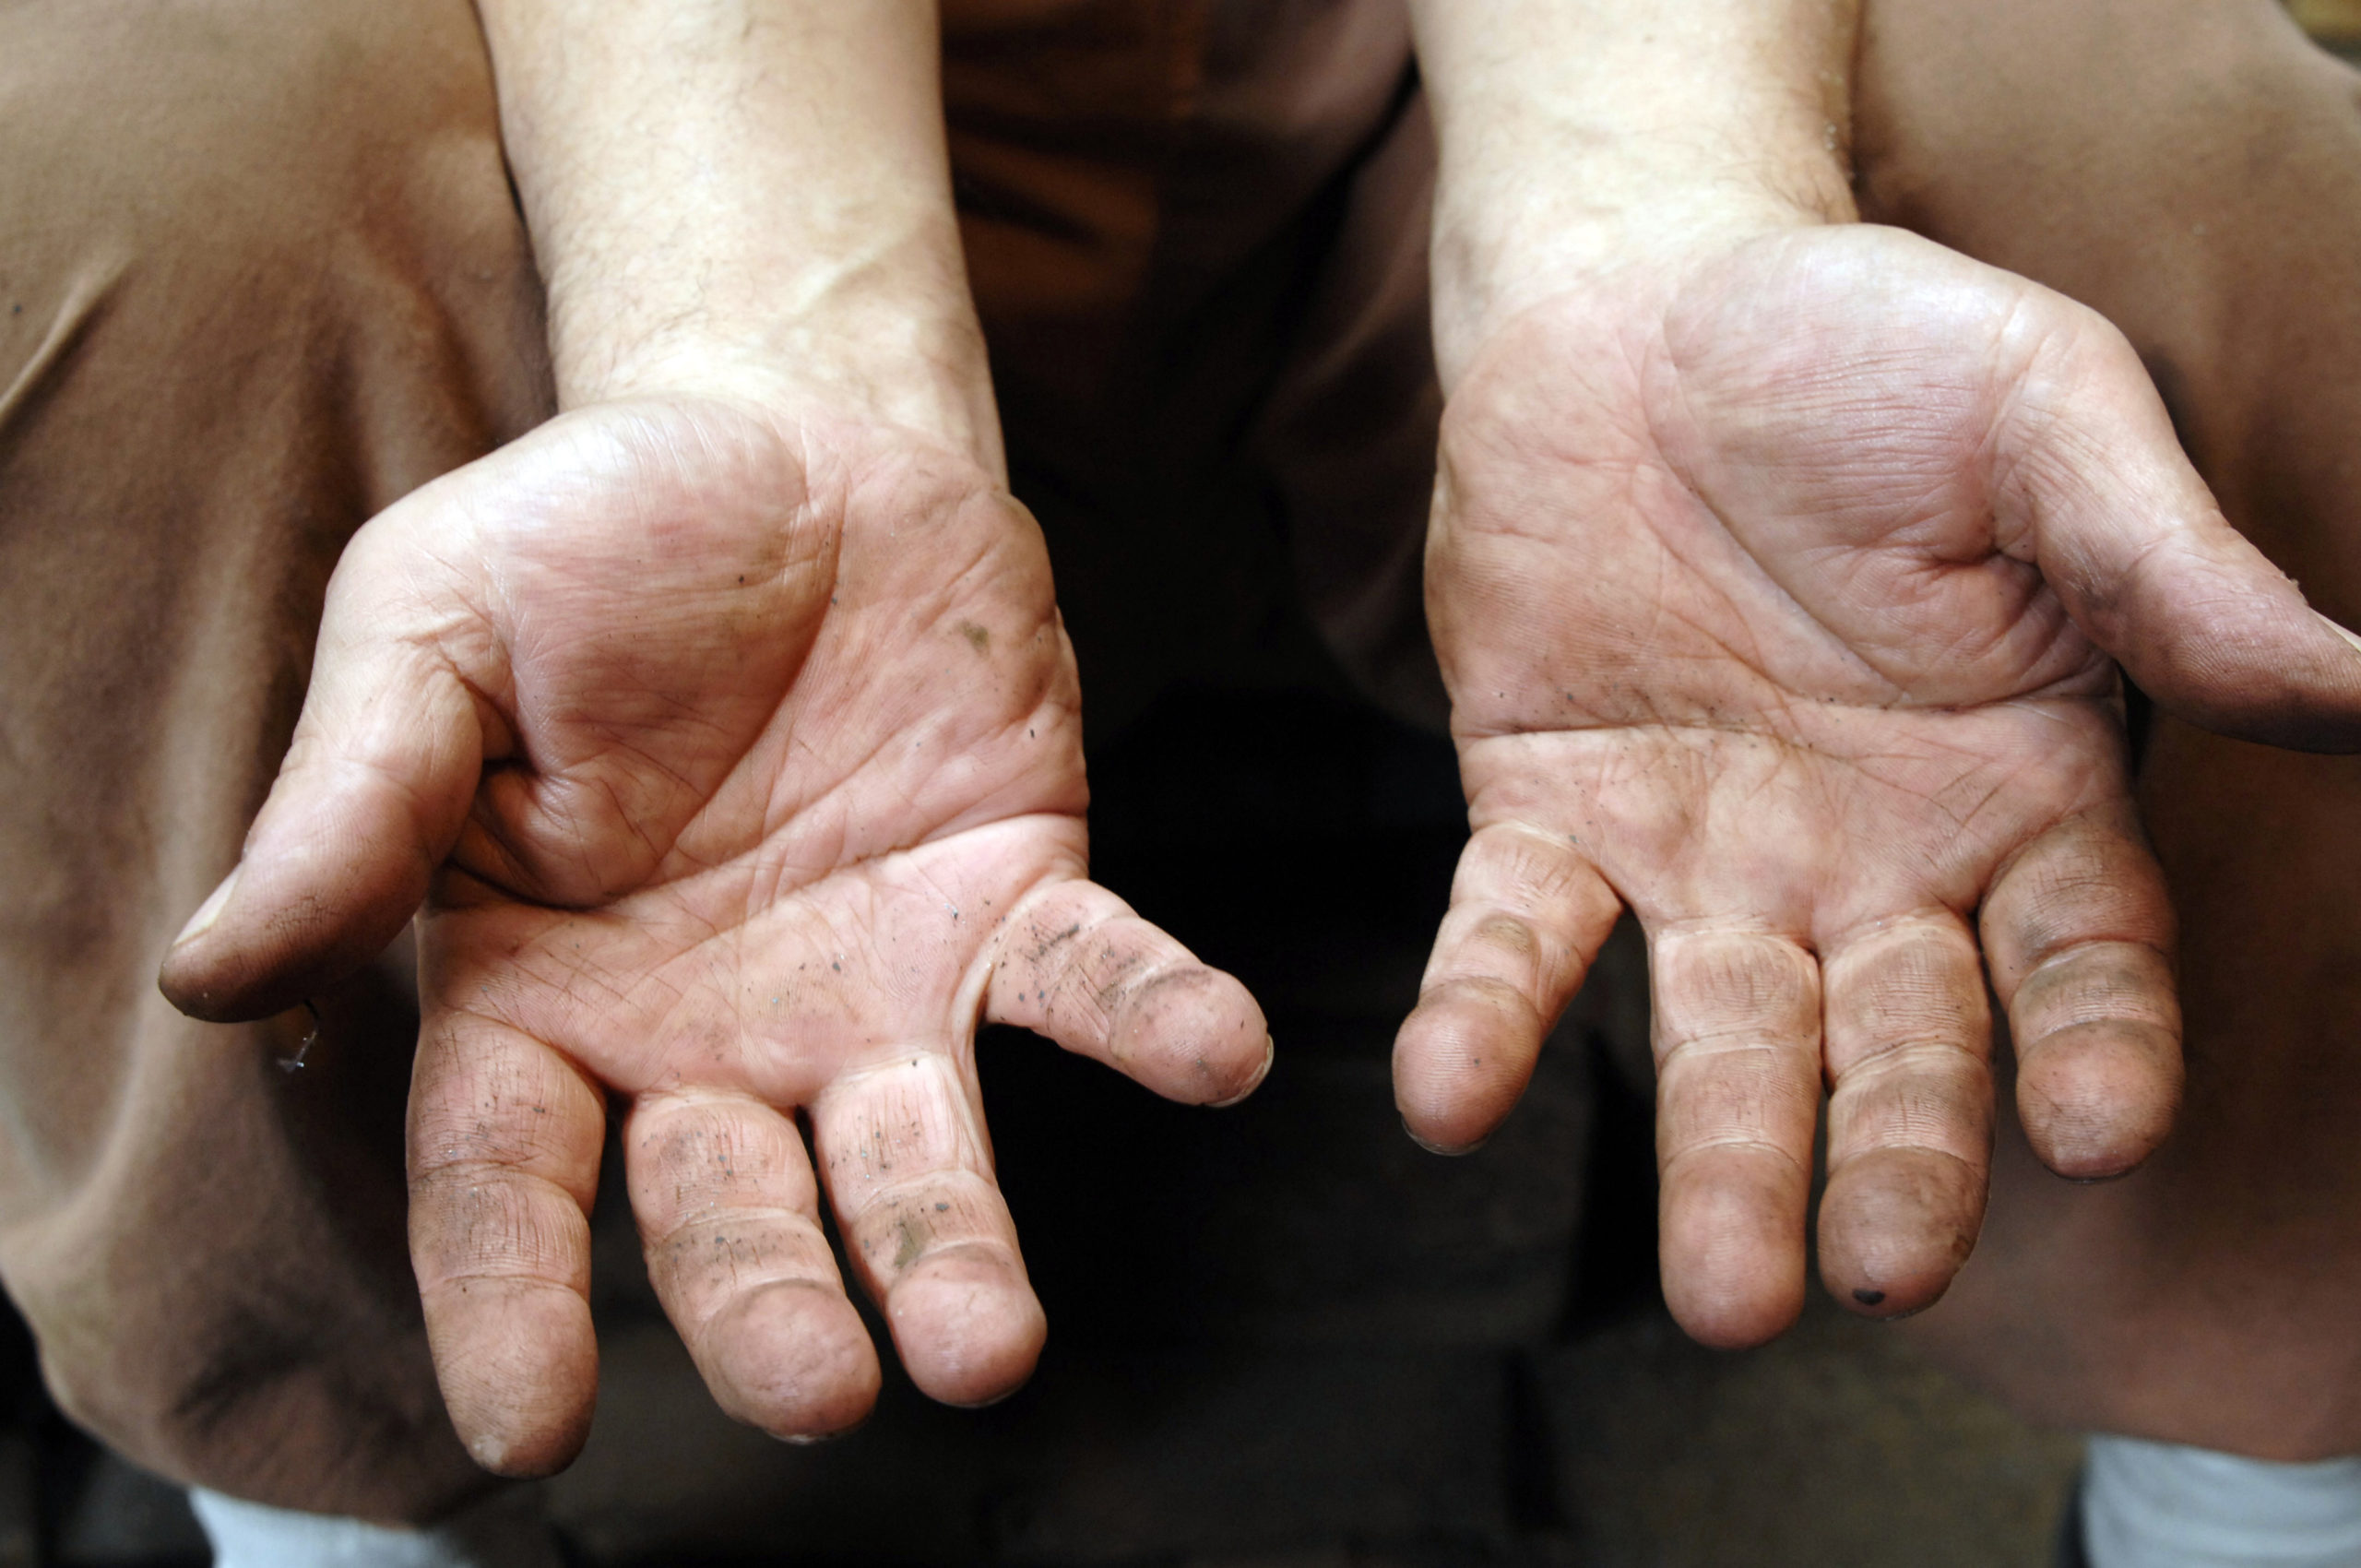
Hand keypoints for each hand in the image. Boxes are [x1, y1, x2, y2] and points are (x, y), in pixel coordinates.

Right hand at [160, 397, 1269, 1471]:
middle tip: (826, 1391)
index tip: (535, 1425)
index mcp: (538, 990)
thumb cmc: (588, 543)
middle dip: (773, 1304)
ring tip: (993, 1347)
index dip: (511, 1299)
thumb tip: (212, 979)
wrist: (788, 436)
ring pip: (913, 1147)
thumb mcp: (428, 633)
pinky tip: (1217, 1055)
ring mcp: (871, 979)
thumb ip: (353, 803)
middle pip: (729, 1205)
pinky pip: (1087, 975)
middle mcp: (709, 1029)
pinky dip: (1150, 1019)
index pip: (504, 1177)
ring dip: (957, 1247)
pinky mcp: (1007, 894)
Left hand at [1396, 226, 2360, 1345]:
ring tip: (1718, 1295)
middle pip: (1897, 1043)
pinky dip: (1487, 1017)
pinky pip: (1516, 937)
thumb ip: (2166, 563)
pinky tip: (1448, 1096)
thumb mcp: (2047, 416)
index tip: (2099, 1131)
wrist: (1642, 298)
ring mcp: (1704, 851)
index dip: (2098, 1041)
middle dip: (1894, 1162)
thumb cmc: (1870, 345)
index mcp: (2020, 786)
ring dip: (1715, 1160)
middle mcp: (1869, 858)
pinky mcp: (1547, 813)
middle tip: (1878, 1282)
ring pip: (1720, 1034)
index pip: (2080, 949)